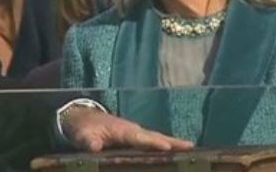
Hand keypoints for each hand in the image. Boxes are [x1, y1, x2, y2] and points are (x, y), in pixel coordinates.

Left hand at [64, 107, 193, 151]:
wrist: (83, 119)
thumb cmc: (84, 128)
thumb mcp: (82, 135)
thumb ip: (89, 141)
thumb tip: (94, 147)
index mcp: (122, 130)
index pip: (139, 137)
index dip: (152, 142)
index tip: (166, 146)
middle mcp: (133, 131)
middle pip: (155, 137)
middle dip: (173, 142)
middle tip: (192, 148)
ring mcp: (136, 135)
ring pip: (158, 139)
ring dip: (174, 145)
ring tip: (193, 153)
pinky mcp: (137, 140)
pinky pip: (154, 143)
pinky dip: (167, 147)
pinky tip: (178, 155)